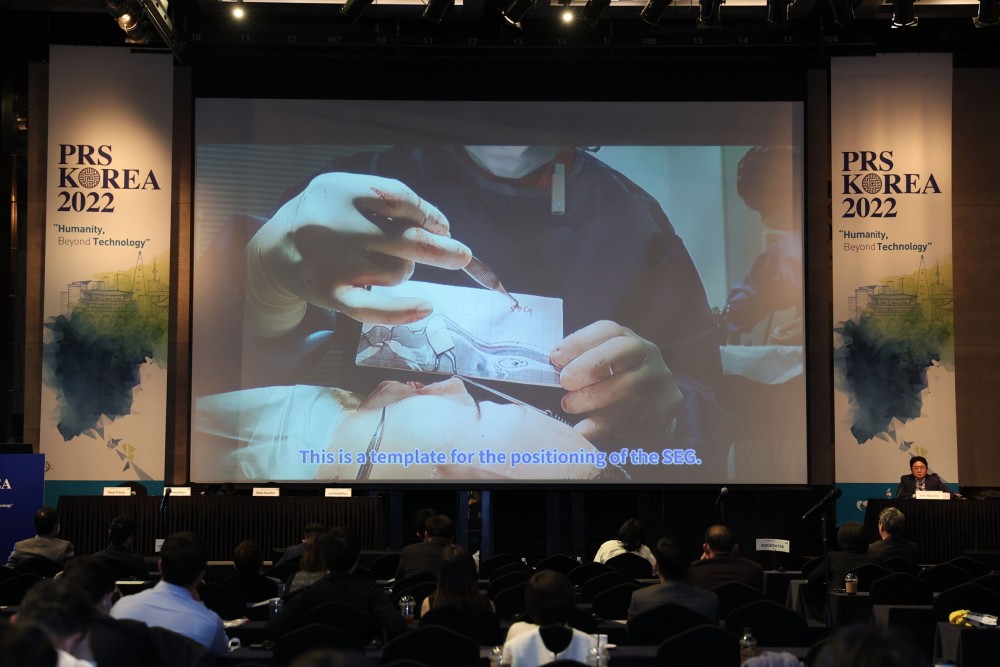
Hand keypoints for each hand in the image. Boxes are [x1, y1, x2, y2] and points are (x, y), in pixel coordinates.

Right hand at [246, 172, 471, 335]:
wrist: (274, 250)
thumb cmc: (326, 218)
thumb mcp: (348, 192)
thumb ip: (390, 199)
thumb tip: (440, 227)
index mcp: (342, 190)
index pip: (399, 197)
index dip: (428, 213)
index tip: (441, 226)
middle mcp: (335, 224)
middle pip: (407, 239)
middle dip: (441, 250)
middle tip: (464, 255)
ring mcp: (333, 261)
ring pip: (398, 271)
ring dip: (402, 270)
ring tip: (378, 263)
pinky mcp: (330, 293)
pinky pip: (372, 308)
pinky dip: (401, 311)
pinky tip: (425, 307)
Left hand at [551, 320, 682, 445]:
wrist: (653, 411)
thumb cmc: (615, 385)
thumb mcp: (601, 367)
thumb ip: (579, 362)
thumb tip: (550, 365)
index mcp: (627, 339)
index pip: (607, 331)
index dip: (579, 341)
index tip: (555, 358)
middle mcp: (648, 355)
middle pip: (623, 351)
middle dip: (590, 366)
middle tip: (564, 382)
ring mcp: (659, 381)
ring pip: (628, 386)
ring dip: (593, 397)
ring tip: (569, 405)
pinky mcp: (664, 409)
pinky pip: (632, 418)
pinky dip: (602, 425)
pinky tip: (583, 430)